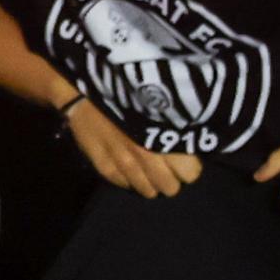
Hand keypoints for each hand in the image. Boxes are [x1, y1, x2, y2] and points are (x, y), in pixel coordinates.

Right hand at [62, 94, 201, 196]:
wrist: (84, 88)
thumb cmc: (129, 91)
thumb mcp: (160, 106)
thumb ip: (175, 129)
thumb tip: (194, 145)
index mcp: (163, 137)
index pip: (190, 172)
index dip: (190, 167)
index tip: (187, 159)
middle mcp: (145, 155)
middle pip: (170, 187)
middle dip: (173, 179)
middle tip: (170, 168)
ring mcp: (122, 164)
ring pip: (148, 191)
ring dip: (153, 183)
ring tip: (151, 172)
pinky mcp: (103, 166)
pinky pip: (124, 185)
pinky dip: (131, 180)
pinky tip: (131, 170)